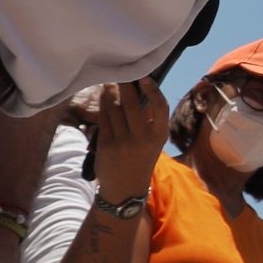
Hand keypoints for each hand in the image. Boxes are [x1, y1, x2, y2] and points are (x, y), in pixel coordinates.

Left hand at [72, 78, 168, 201]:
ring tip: (109, 82)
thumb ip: (150, 121)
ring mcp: (123, 142)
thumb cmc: (141, 160)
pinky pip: (104, 119)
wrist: (124, 189)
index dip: (152, 90)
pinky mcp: (106, 145)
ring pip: (114, 108)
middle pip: (131, 104)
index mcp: (158, 136)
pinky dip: (103, 105)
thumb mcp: (153, 143)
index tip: (143, 77)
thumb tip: (142, 91)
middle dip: (124, 85)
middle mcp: (142, 138)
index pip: (160, 107)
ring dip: (110, 92)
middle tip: (120, 72)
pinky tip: (102, 96)